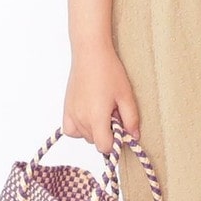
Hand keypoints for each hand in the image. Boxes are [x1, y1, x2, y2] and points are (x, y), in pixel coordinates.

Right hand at [62, 42, 140, 157]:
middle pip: (95, 141)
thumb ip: (131, 119)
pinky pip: (71, 130)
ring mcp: (71, 114)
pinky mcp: (66, 108)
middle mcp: (81, 119)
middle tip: (113, 111)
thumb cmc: (109, 71)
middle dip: (106, 132)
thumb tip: (133, 136)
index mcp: (96, 118)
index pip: (104, 147)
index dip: (115, 142)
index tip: (121, 128)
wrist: (90, 54)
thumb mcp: (126, 96)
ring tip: (102, 109)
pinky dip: (79, 128)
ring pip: (84, 136)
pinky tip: (88, 116)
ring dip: (94, 129)